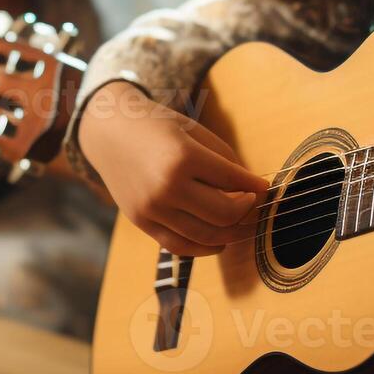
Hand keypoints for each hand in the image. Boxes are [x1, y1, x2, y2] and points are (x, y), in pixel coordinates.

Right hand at [78, 81, 269, 255]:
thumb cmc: (154, 124)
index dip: (254, 186)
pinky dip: (204, 248)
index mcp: (182, 157)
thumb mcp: (192, 129)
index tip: (265, 187)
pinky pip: (180, 246)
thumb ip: (223, 157)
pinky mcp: (142, 222)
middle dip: (247, 210)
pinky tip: (220, 241)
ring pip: (206, 235)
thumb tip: (250, 186)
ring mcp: (152, 208)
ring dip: (232, 233)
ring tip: (242, 223)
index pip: (232, 181)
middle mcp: (167, 187)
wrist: (107, 131)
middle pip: (224, 214)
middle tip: (253, 203)